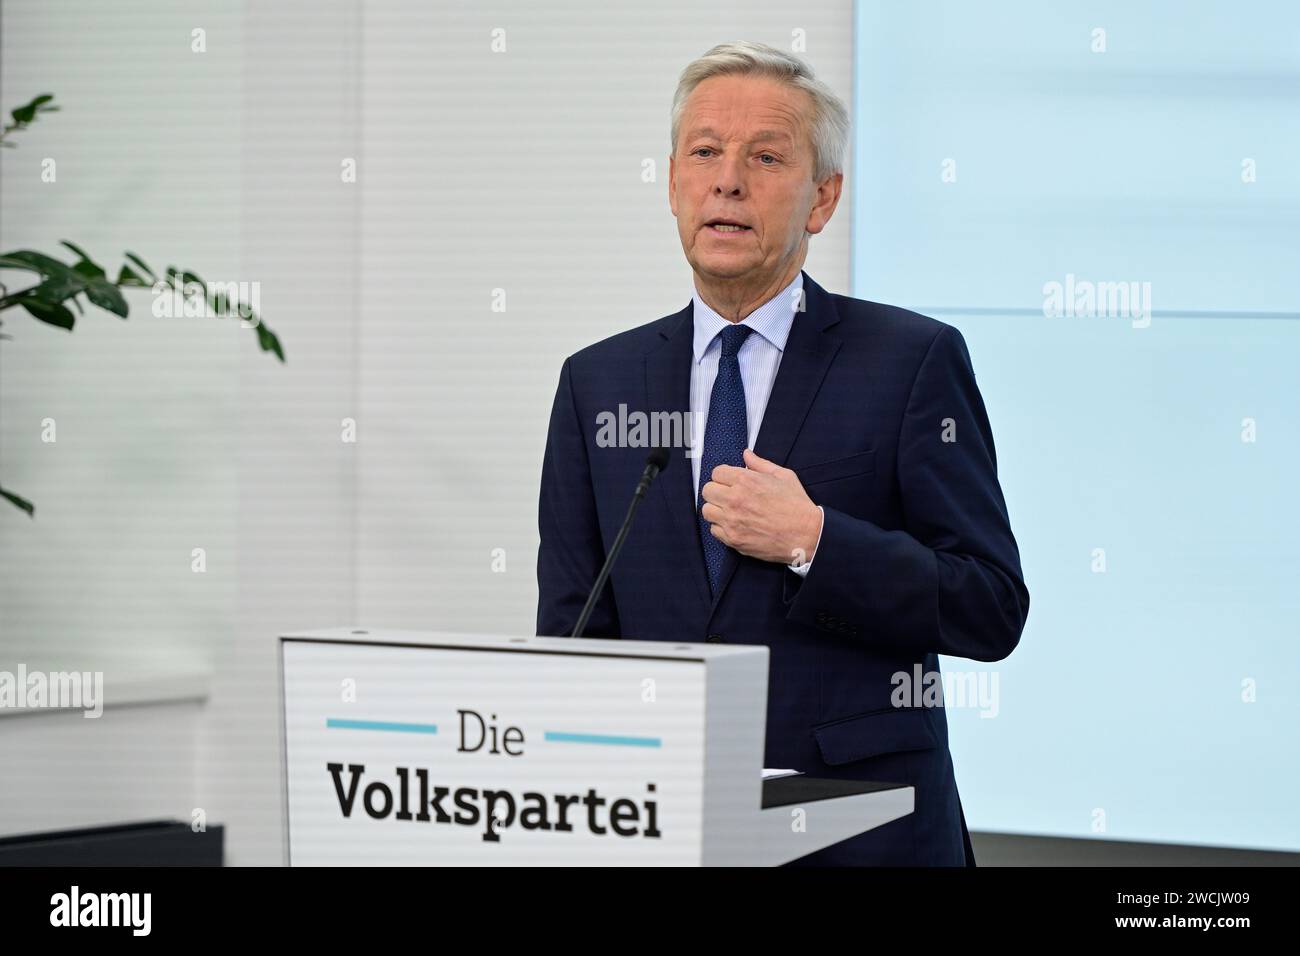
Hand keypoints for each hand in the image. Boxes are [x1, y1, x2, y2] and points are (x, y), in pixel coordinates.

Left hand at [700, 448, 822, 565]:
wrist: (806, 535)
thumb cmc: (797, 506)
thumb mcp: (783, 476)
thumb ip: (760, 464)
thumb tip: (747, 454)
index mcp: (746, 481)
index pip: (716, 472)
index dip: (724, 476)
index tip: (730, 481)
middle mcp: (735, 500)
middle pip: (707, 490)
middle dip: (717, 491)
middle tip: (729, 495)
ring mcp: (732, 521)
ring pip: (707, 511)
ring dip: (717, 510)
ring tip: (731, 511)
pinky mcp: (733, 539)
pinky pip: (713, 530)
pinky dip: (721, 528)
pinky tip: (735, 525)